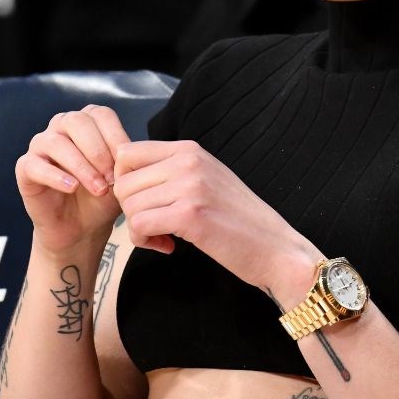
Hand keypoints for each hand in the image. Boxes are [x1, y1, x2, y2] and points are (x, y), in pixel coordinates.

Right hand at [14, 105, 129, 255]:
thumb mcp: (120, 175)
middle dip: (98, 150)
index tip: (126, 163)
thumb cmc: (102, 196)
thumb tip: (128, 150)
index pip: (101, 115)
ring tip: (98, 188)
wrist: (81, 228)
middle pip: (77, 122)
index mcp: (87, 122)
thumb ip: (123, 159)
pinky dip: (56, 176)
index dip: (115, 136)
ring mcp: (40, 145)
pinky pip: (35, 165)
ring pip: (56, 142)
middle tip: (111, 177)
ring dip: (81, 166)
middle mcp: (61, 126)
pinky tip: (72, 188)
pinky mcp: (25, 168)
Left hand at [112, 140, 320, 296]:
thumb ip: (172, 172)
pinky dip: (146, 242)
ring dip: (139, 230)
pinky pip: (139, 226)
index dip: (125, 182)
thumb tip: (125, 178)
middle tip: (155, 226)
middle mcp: (188, 161)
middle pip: (123, 182)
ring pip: (129, 206)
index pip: (127, 153)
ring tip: (165, 237)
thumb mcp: (206, 180)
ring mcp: (190, 186)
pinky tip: (168, 246)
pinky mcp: (189, 215)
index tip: (144, 203)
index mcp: (190, 150)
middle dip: (131, 210)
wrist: (276, 249)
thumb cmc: (240, 221)